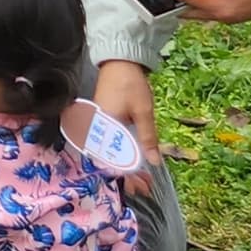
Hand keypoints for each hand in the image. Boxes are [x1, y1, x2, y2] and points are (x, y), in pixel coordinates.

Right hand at [94, 60, 161, 184]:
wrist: (119, 63)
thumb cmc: (131, 85)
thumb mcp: (144, 112)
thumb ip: (147, 138)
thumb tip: (154, 162)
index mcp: (104, 128)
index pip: (113, 160)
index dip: (127, 176)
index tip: (141, 187)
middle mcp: (96, 129)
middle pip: (108, 160)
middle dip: (126, 176)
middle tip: (144, 188)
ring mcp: (97, 126)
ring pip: (108, 153)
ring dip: (123, 167)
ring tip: (140, 180)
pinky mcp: (101, 122)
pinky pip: (108, 144)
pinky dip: (120, 155)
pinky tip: (131, 162)